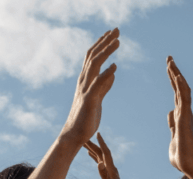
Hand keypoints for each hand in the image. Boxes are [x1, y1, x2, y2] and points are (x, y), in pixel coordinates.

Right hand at [61, 29, 119, 143]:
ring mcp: (85, 90)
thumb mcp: (98, 99)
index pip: (92, 57)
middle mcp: (83, 82)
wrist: (74, 135)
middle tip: (117, 30)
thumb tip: (113, 73)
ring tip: (118, 41)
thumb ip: (105, 86)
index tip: (111, 34)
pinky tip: (115, 67)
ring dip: (106, 52)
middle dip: (105, 42)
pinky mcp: (90, 100)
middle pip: (94, 56)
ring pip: (95, 66)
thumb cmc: (85, 118)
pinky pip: (98, 85)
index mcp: (85, 81)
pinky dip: (106, 74)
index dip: (101, 44)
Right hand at [84, 133, 129, 178]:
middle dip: (93, 144)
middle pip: (101, 153)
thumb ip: (104, 175)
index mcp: (111, 169)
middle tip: (84, 137)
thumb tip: (99, 164)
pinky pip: (100, 162)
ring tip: (84, 143)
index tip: (97, 133)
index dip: (101, 143)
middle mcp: (110, 168)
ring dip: (93, 149)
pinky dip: (94, 156)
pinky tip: (90, 154)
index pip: (106, 153)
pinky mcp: (107, 175)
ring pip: (100, 156)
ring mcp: (109, 171)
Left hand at [166, 56, 192, 172]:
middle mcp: (185, 112)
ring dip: (176, 75)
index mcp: (181, 117)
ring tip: (169, 61)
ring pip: (182, 90)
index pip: (176, 95)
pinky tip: (176, 75)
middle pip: (179, 88)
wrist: (188, 165)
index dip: (172, 82)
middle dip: (173, 73)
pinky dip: (181, 86)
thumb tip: (170, 113)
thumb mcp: (173, 137)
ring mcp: (186, 114)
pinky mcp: (186, 117)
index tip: (169, 69)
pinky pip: (184, 98)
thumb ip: (172, 125)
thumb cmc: (181, 156)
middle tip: (168, 59)